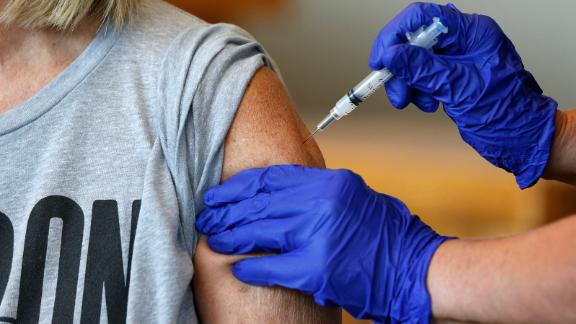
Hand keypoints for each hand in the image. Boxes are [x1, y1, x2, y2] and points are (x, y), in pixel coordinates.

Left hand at [196, 165, 450, 322]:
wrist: (416, 268)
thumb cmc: (385, 235)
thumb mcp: (353, 198)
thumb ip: (317, 193)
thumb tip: (279, 194)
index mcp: (329, 182)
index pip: (270, 178)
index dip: (238, 186)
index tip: (219, 193)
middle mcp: (322, 202)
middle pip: (259, 202)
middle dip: (226, 210)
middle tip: (207, 216)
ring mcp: (318, 234)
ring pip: (259, 230)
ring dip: (231, 235)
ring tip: (214, 238)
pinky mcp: (317, 268)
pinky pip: (270, 266)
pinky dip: (251, 268)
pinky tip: (239, 269)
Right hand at [369, 3, 557, 188]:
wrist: (522, 138)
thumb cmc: (507, 113)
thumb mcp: (459, 89)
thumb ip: (423, 69)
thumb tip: (392, 54)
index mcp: (472, 33)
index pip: (423, 17)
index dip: (396, 36)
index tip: (382, 60)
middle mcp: (464, 41)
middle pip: (415, 41)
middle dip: (401, 68)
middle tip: (397, 93)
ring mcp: (458, 60)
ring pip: (416, 62)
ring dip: (408, 83)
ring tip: (416, 103)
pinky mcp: (453, 77)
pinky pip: (424, 77)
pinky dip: (418, 91)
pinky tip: (429, 104)